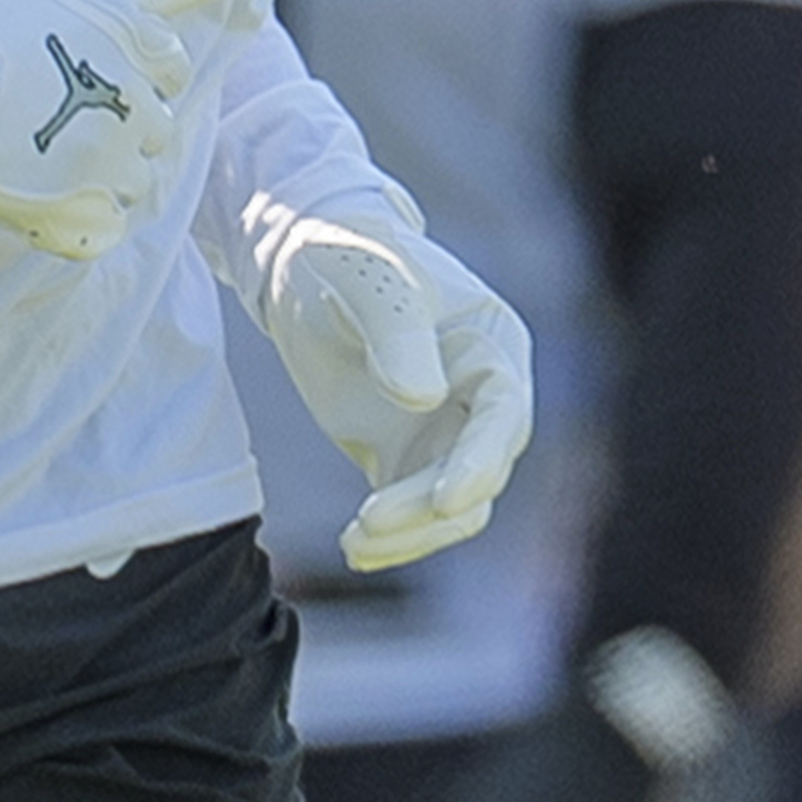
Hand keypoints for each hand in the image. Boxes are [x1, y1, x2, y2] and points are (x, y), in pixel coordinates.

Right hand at [0, 0, 231, 257]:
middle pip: (155, 132)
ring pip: (131, 184)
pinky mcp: (67, 215)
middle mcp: (134, 109)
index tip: (73, 68)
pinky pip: (102, 232)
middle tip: (42, 108)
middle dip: (113, 123)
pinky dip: (74, 220)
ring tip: (31, 146)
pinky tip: (32, 191)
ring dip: (91, 171)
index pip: (172, 74)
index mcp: (141, 52)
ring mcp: (102, 166)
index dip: (125, 72)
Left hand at [243, 199, 533, 568]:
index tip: (444, 501)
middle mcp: (482, 394)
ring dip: (411, 532)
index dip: (479, 461)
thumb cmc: (343, 253)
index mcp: (490, 343)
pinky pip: (411, 508)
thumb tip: (424, 398)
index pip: (502, 414)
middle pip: (479, 470)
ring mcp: (444, 428)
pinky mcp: (404, 453)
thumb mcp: (364, 279)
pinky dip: (389, 535)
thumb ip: (395, 332)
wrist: (299, 262)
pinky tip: (354, 548)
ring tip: (355, 544)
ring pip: (449, 503)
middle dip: (430, 507)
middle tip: (369, 523)